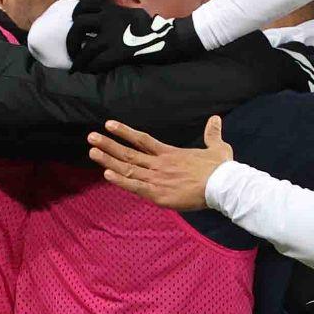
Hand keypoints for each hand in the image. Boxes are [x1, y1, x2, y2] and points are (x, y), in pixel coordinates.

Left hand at [68, 0, 204, 73]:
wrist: (170, 37)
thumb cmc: (153, 26)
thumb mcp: (131, 12)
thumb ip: (116, 14)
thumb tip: (105, 18)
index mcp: (112, 8)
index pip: (84, 5)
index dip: (75, 16)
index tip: (74, 24)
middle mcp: (109, 19)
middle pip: (79, 25)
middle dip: (71, 39)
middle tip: (72, 49)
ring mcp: (113, 36)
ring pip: (86, 47)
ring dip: (79, 58)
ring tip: (77, 65)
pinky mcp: (119, 53)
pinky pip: (97, 62)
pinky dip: (90, 68)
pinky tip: (88, 72)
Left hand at [87, 116, 232, 210]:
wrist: (222, 186)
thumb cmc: (220, 168)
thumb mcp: (217, 147)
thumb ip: (212, 134)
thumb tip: (215, 119)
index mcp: (169, 153)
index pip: (142, 140)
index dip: (125, 132)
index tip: (109, 124)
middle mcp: (159, 164)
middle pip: (129, 153)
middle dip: (108, 145)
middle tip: (91, 137)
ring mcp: (157, 179)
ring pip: (128, 168)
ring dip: (109, 160)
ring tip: (92, 152)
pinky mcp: (159, 194)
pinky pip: (135, 187)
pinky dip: (121, 181)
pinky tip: (106, 175)